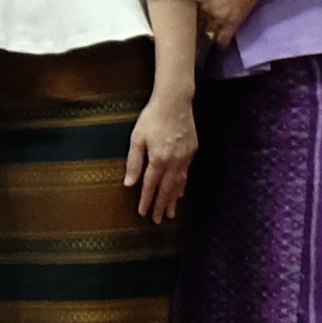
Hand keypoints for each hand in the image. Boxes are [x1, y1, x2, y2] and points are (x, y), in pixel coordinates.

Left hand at [125, 93, 199, 225]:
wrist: (175, 101)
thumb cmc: (152, 117)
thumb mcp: (137, 138)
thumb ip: (134, 162)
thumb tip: (129, 183)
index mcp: (158, 159)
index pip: (150, 185)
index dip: (147, 200)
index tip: (143, 213)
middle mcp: (174, 162)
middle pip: (166, 189)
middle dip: (161, 206)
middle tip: (158, 220)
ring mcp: (185, 157)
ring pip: (178, 184)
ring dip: (173, 200)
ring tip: (171, 214)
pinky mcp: (192, 151)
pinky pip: (186, 174)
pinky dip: (182, 186)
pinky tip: (180, 193)